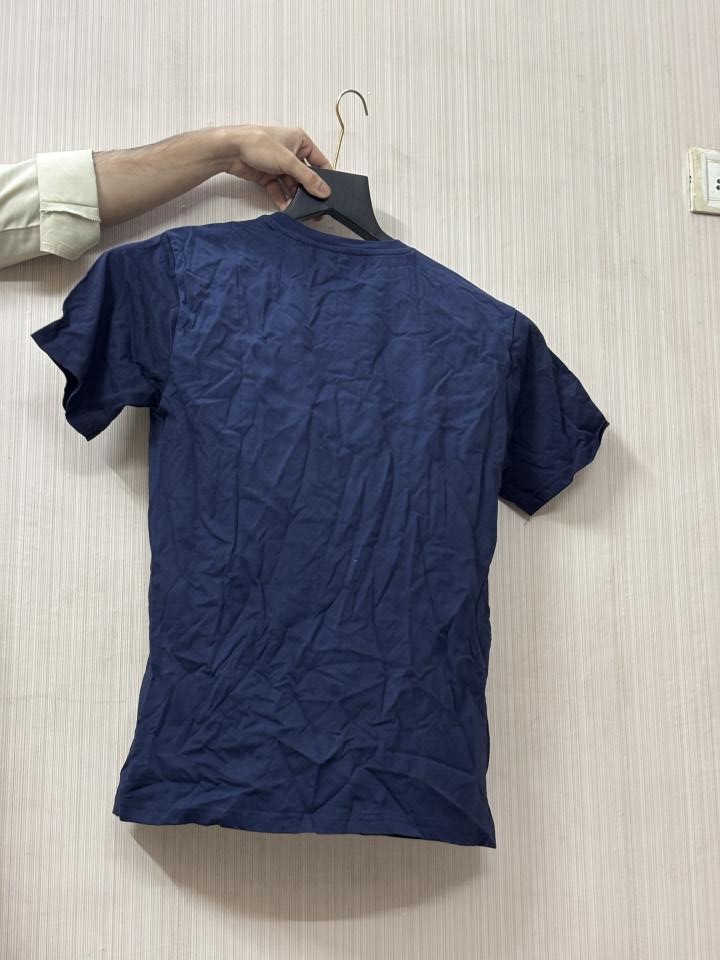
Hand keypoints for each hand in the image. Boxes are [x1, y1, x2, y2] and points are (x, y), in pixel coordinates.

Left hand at [217, 125, 332, 210]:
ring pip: (291, 185)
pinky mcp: (268, 175)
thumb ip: (308, 178)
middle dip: (307, 191)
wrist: (230, 150)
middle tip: (315, 206)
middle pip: (305, 176)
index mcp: (300, 141)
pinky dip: (282, 198)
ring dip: (294, 197)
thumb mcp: (288, 161)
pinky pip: (279, 190)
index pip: (319, 161)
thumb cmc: (257, 143)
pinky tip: (285, 207)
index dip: (325, 177)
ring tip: (299, 208)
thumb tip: (324, 190)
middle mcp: (290, 152)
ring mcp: (279, 165)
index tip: (328, 192)